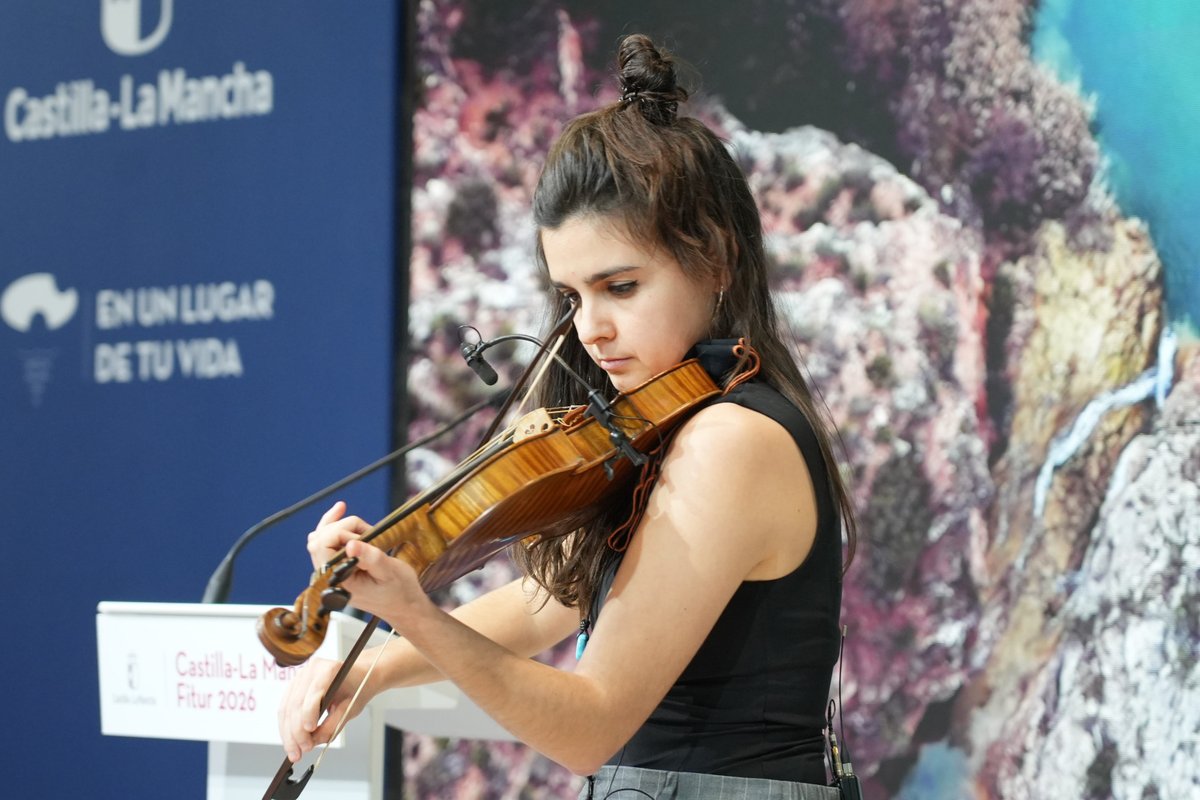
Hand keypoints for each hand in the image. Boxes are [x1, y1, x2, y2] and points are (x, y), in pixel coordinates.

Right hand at [277, 656, 370, 762]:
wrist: (357, 678)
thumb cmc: (356, 689)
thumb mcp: (351, 708)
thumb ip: (333, 724)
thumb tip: (313, 741)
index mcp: (328, 669)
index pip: (314, 692)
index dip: (309, 712)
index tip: (310, 731)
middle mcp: (309, 671)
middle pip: (296, 704)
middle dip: (297, 731)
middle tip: (302, 751)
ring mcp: (298, 678)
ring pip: (286, 710)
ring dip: (288, 734)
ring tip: (294, 754)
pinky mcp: (292, 689)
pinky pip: (285, 711)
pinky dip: (286, 729)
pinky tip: (291, 744)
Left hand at [307, 501, 433, 633]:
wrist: (403, 605)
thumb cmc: (399, 592)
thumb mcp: (389, 572)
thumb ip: (369, 559)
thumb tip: (350, 544)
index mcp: (340, 581)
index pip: (323, 546)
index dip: (342, 533)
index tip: (364, 537)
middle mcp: (330, 577)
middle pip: (319, 538)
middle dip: (343, 527)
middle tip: (368, 532)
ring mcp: (332, 571)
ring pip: (320, 537)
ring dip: (338, 524)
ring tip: (360, 525)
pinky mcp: (337, 566)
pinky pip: (326, 542)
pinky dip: (334, 526)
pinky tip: (342, 513)